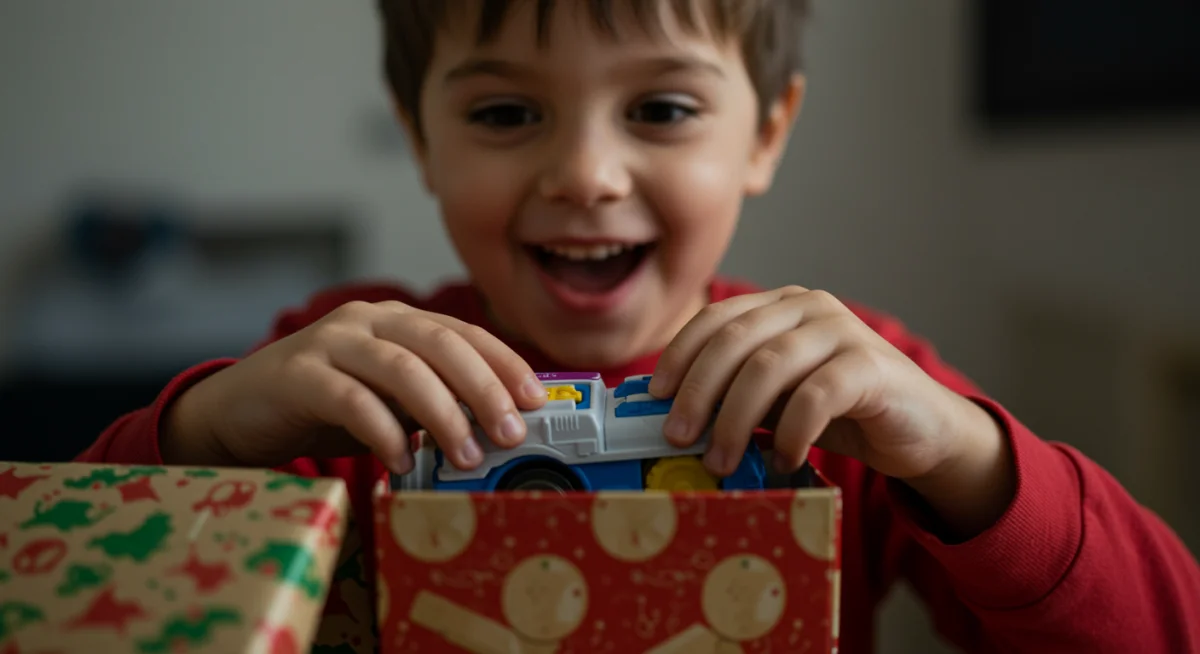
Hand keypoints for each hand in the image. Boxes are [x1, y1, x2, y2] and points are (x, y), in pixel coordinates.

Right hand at [162, 300, 546, 473]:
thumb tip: (499, 431)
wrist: (237, 412)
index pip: (464, 333)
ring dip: (441, 414)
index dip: (505, 363)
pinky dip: (382, 432)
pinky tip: (400, 462)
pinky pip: (351, 399)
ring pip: (401, 368)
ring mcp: (331, 341)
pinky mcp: (297, 373)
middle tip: (512, 432)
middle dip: (484, 388)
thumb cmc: (324, 408)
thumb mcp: (388, 401)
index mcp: (398, 321)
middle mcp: (368, 321)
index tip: (537, 400)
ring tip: (466, 455)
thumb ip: (432, 404)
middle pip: (440, 344)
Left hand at [648, 286, 1001, 484]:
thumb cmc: (841, 414)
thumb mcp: (778, 401)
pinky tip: (780, 459)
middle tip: (677, 437)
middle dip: (698, 390)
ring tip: (720, 460)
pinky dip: (789, 432)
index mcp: (780, 307)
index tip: (654, 397)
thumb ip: (737, 395)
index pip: (717, 318)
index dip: (680, 355)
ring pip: (768, 366)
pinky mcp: (870, 366)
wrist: (921, 430)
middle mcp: (809, 307)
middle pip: (735, 339)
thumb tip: (673, 418)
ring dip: (734, 419)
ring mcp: (843, 331)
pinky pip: (815, 396)